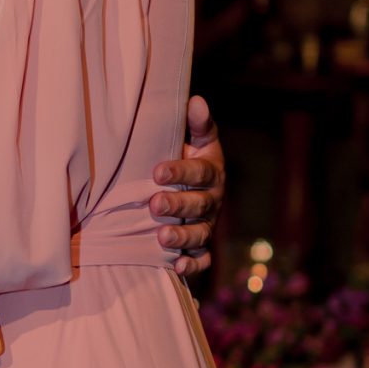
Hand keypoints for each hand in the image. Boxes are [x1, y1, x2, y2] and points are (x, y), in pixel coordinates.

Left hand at [151, 93, 224, 276]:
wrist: (193, 189)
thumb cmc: (188, 160)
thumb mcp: (197, 141)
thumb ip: (198, 125)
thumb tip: (196, 100)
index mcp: (211, 172)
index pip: (199, 172)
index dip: (181, 172)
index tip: (157, 172)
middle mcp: (212, 201)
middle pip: (199, 205)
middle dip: (178, 206)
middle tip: (155, 204)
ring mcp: (208, 225)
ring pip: (200, 234)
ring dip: (182, 237)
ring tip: (162, 237)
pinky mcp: (202, 247)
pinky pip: (202, 260)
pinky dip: (192, 266)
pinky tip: (178, 267)